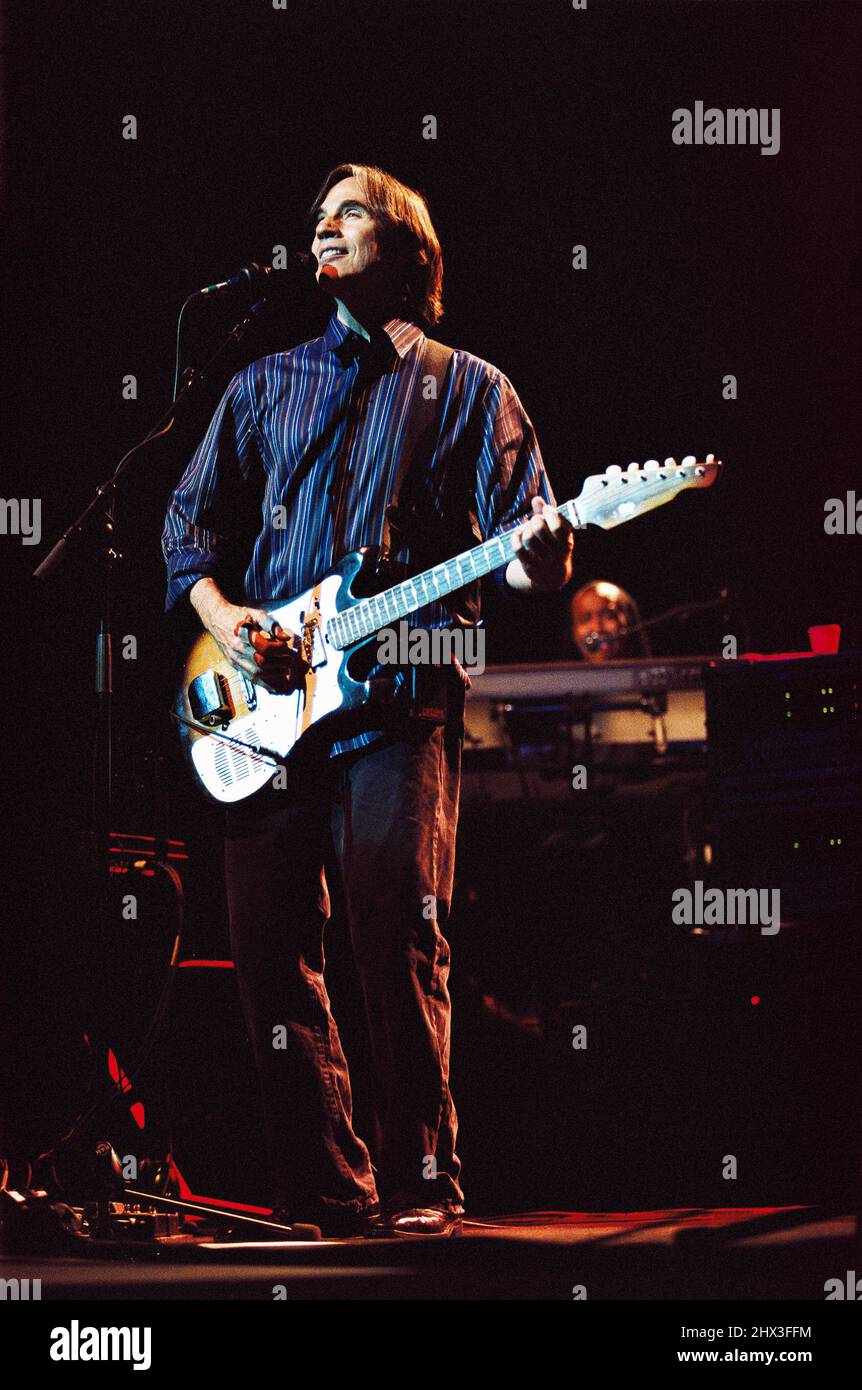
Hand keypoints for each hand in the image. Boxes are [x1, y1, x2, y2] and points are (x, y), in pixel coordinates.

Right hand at [193, 587, 307, 693]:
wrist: (216, 619)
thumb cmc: (238, 616)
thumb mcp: (256, 614)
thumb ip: (272, 625)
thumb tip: (286, 637)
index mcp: (243, 634)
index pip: (264, 647)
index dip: (278, 649)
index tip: (286, 646)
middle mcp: (237, 648)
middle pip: (261, 662)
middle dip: (279, 663)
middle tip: (290, 660)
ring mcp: (234, 658)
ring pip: (256, 672)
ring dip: (274, 674)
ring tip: (285, 670)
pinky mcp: (233, 664)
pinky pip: (249, 677)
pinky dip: (263, 682)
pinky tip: (274, 680)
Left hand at [509, 496, 574, 590]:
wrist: (552, 576)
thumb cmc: (554, 546)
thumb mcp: (556, 531)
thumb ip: (547, 515)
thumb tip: (536, 500)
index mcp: (566, 542)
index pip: (557, 526)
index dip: (549, 513)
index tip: (546, 510)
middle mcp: (556, 554)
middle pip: (539, 529)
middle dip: (535, 519)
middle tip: (536, 520)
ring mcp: (543, 562)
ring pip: (528, 538)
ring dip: (525, 529)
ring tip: (527, 528)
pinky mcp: (530, 567)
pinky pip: (517, 548)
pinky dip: (515, 537)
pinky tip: (518, 534)